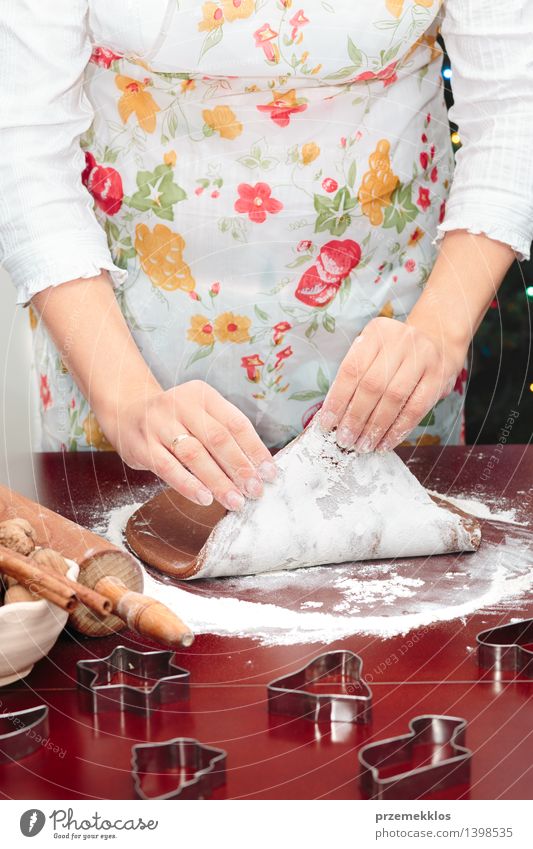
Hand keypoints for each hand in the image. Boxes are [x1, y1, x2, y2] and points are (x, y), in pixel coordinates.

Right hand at [101, 380, 276, 510]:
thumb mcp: (199, 413)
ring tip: (235, 500)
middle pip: (218, 439)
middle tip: (255, 490)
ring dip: (218, 481)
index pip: (236, 423)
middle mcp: (180, 405)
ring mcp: (159, 425)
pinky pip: (169, 468)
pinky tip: (205, 498)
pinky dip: (189, 485)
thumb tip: (258, 468)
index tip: (270, 473)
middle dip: (240, 468)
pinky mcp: (143, 446)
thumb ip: (224, 433)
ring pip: (195, 455)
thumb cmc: (174, 419)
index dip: (255, 450)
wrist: (125, 411)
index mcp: (202, 395)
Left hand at [319, 317, 465, 451]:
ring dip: (375, 427)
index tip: (327, 424)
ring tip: (362, 446)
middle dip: (355, 418)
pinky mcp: (439, 377)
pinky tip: (385, 443)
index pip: (351, 369)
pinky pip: (415, 409)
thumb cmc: (395, 354)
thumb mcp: (373, 352)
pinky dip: (397, 430)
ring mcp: (422, 357)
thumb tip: (333, 415)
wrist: (438, 340)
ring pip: (393, 398)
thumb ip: (355, 378)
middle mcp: (400, 340)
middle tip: (345, 440)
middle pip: (372, 385)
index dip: (337, 400)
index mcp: (376, 332)